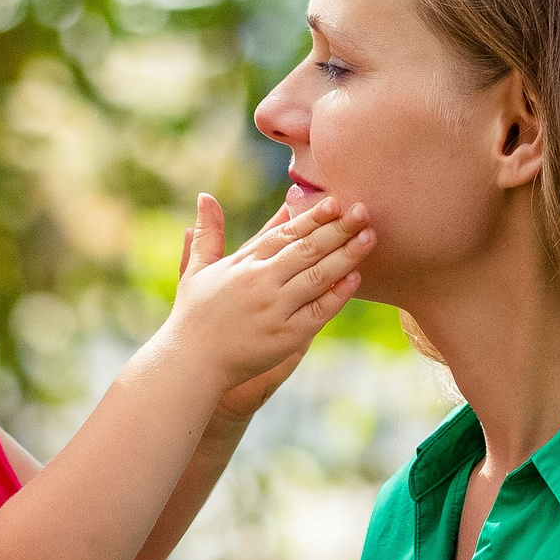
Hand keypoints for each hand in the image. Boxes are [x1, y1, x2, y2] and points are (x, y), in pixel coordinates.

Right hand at [161, 193, 371, 393]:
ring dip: (346, 255)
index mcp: (243, 263)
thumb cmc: (193, 316)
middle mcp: (261, 282)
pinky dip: (338, 294)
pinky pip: (319, 311)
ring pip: (318, 276)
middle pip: (307, 249)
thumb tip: (205, 196)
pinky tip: (355, 277)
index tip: (336, 202)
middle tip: (364, 210)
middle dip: (338, 229)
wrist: (190, 363)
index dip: (312, 217)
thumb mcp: (197, 270)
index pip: (285, 234)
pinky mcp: (286, 336)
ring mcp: (275, 309)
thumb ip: (208, 234)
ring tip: (370, 236)